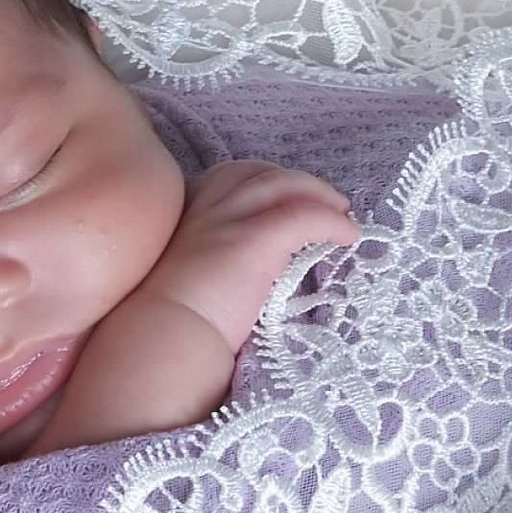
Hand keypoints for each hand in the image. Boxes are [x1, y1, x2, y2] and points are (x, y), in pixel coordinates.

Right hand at [137, 160, 360, 352]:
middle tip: (329, 204)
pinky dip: (331, 221)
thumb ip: (212, 257)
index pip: (234, 177)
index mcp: (187, 210)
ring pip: (286, 184)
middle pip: (263, 173)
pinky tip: (347, 236)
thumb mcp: (189, 273)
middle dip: (300, 183)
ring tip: (344, 217)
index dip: (269, 184)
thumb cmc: (172, 320)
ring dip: (321, 196)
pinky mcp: (254, 239)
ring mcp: (229, 217)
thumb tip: (249, 270)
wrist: (163, 339)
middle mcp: (206, 203)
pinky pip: (305, 215)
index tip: (293, 200)